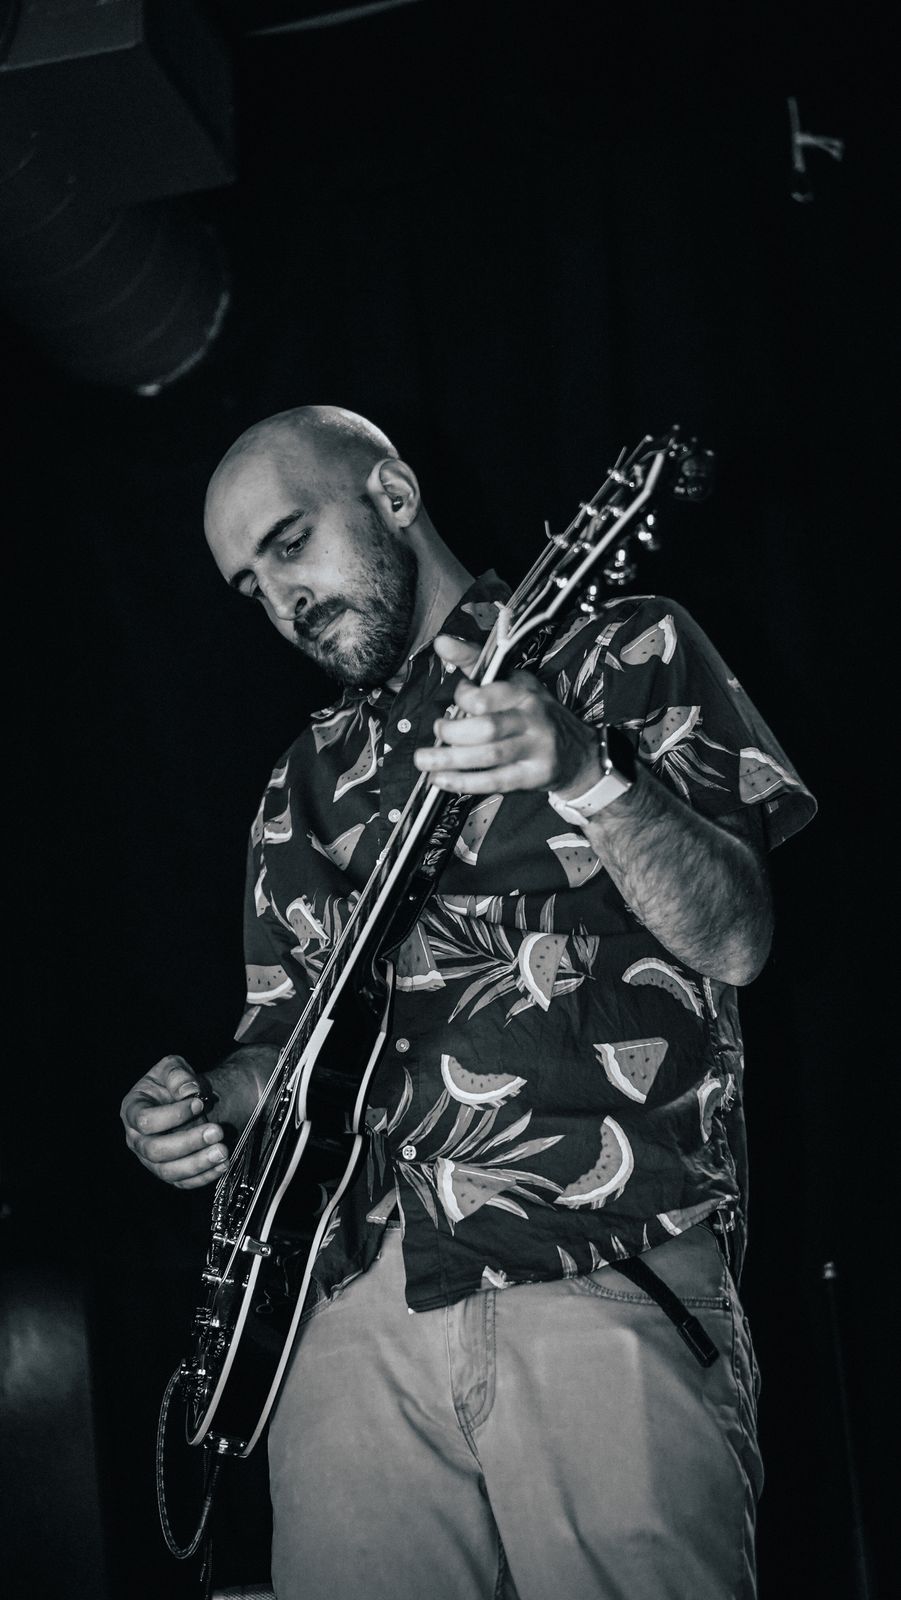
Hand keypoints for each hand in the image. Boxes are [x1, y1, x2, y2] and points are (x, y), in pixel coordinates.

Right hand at [120, 1054, 228, 1189]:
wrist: (187, 1099)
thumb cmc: (175, 1083)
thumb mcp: (173, 1067)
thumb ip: (177, 1074)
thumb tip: (188, 1091)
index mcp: (132, 1111)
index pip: (146, 1120)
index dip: (173, 1114)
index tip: (199, 1103)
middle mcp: (137, 1139)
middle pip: (155, 1150)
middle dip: (188, 1142)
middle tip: (217, 1131)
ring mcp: (151, 1160)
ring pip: (168, 1172)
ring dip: (197, 1163)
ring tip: (223, 1151)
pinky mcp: (169, 1173)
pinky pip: (183, 1182)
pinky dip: (204, 1176)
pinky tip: (222, 1164)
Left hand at [413, 634, 599, 795]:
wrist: (577, 752)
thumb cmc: (533, 715)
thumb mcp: (512, 684)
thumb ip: (474, 664)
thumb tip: (441, 642)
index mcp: (523, 691)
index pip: (489, 693)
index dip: (464, 697)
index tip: (456, 702)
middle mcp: (531, 718)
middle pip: (487, 727)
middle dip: (453, 733)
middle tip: (437, 732)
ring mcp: (534, 749)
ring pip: (488, 755)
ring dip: (450, 760)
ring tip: (424, 761)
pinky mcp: (533, 776)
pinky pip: (494, 781)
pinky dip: (463, 782)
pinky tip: (442, 779)